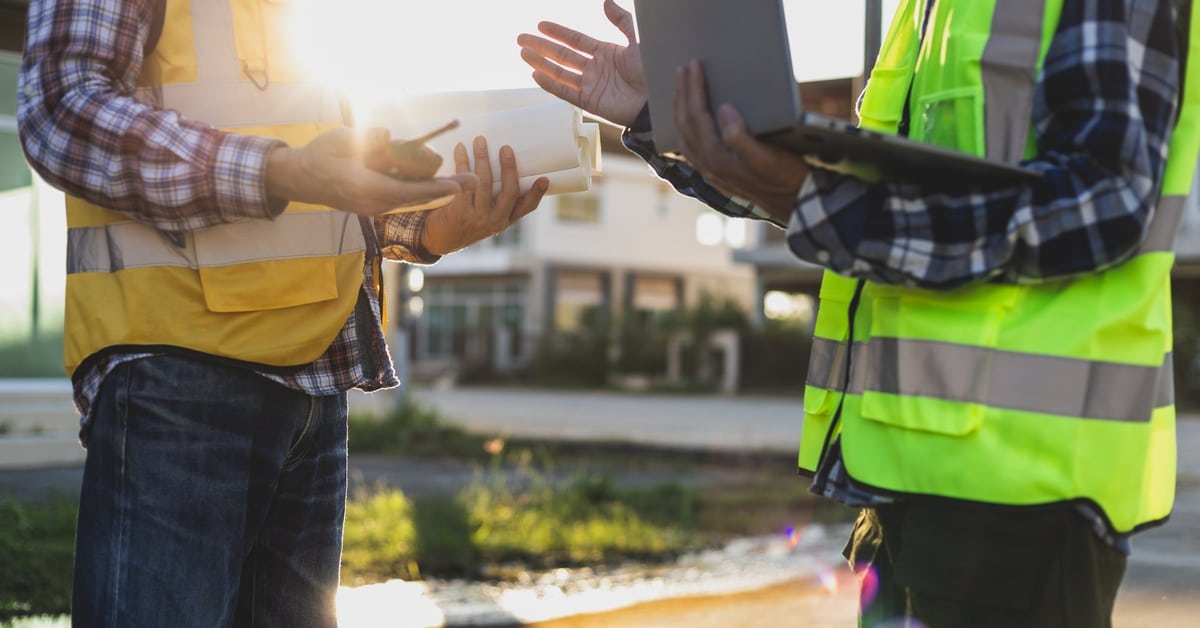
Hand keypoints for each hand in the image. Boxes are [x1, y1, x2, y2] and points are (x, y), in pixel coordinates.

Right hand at [265, 126, 476, 216]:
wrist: (299, 178)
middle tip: (475, 180)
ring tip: (463, 180)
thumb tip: (391, 137)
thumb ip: (369, 139)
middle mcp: (373, 203)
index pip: (410, 191)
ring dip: (436, 190)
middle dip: (446, 189)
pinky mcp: (374, 206)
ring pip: (413, 200)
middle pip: (417, 198)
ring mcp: (374, 208)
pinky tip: (440, 183)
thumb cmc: (319, 154)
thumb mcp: (342, 139)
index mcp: (365, 188)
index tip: (461, 184)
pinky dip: (422, 191)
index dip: (438, 188)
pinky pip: (403, 199)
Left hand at [420, 136, 548, 255]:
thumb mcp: (486, 216)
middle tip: (506, 148)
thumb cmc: (465, 220)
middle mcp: (494, 221)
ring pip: (484, 183)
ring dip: (482, 158)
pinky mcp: (458, 212)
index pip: (526, 207)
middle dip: (509, 168)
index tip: (544, 179)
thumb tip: (506, 165)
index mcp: (504, 221)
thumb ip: (497, 200)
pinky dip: (462, 162)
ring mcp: (477, 218)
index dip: (536, 194)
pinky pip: (463, 182)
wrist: (438, 239)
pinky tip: (460, 149)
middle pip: (508, 192)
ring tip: (480, 141)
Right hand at [517, 0, 645, 126]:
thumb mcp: (638, 40)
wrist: (657, 99)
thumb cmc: (653, 70)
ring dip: (541, 63)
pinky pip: (565, 92)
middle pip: (562, 55)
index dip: (558, 32)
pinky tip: (536, 74)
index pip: (575, 40)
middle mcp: (595, 68)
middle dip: (541, 46)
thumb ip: (622, 21)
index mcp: (605, 53)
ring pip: (560, 72)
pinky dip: (550, 84)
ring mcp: (591, 85)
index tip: (540, 25)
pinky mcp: (590, 102)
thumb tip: (606, 1)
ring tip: (523, 53)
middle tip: (521, 38)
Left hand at [674, 60, 807, 223]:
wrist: (792, 202)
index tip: (694, 65)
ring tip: (680, 88)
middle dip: (682, 93)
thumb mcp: (767, 156)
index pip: (696, 116)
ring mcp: (708, 169)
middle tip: (682, 69)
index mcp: (716, 157)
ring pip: (683, 134)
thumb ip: (741, 136)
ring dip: (679, 109)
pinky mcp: (714, 172)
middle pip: (684, 123)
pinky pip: (689, 145)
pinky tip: (687, 119)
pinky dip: (684, 127)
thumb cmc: (783, 177)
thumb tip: (723, 110)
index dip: (694, 88)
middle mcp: (706, 164)